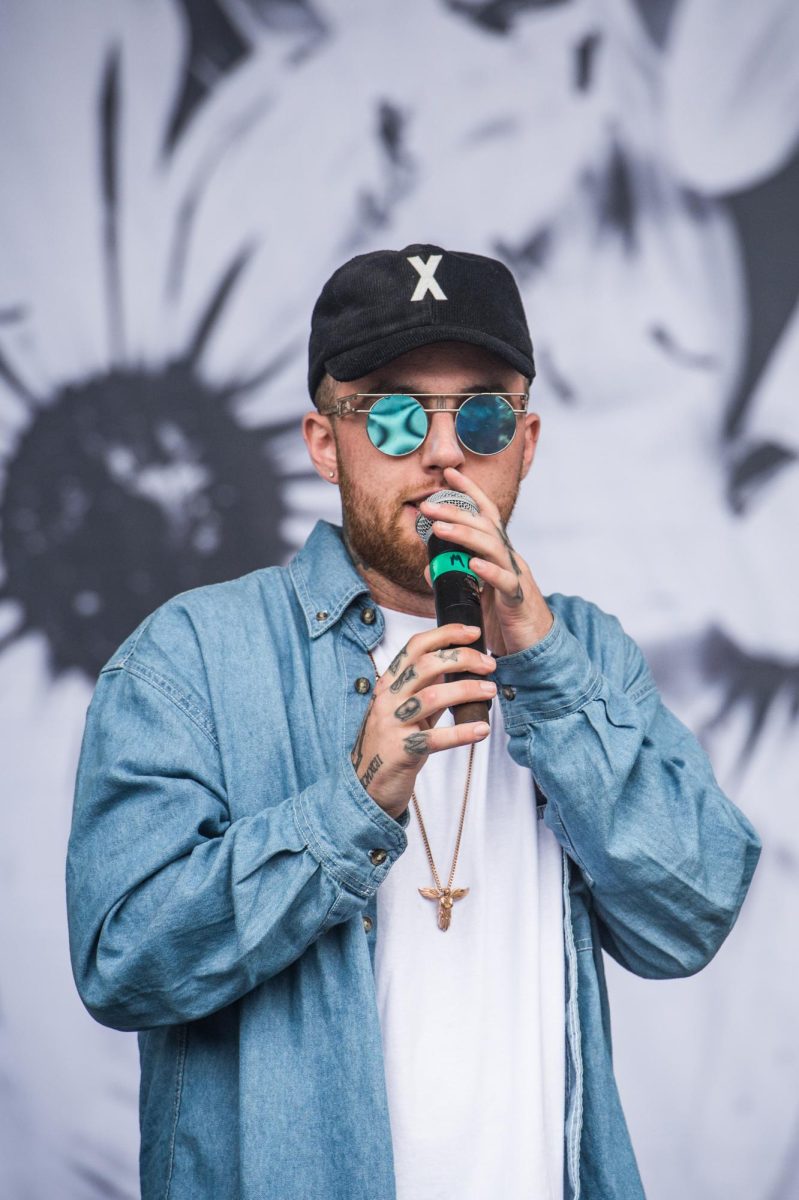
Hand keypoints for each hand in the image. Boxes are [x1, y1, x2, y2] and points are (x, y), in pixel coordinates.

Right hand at [350, 623, 495, 819]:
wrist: (366, 785)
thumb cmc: (391, 744)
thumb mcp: (405, 709)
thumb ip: (426, 687)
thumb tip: (457, 665)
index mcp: (389, 684)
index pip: (415, 647)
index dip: (446, 634)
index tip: (473, 633)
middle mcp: (388, 699)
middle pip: (426, 665)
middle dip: (463, 659)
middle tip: (489, 665)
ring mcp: (392, 724)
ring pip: (432, 697)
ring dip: (467, 690)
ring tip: (490, 691)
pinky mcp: (402, 751)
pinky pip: (435, 738)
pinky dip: (462, 732)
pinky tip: (482, 730)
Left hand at [418, 466, 553, 657]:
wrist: (536, 647)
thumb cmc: (505, 618)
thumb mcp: (475, 595)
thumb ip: (454, 579)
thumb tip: (429, 568)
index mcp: (499, 554)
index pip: (485, 515)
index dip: (469, 493)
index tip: (449, 475)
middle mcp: (509, 558)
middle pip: (485, 526)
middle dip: (456, 512)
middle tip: (428, 505)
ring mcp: (516, 577)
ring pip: (492, 548)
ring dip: (465, 536)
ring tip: (440, 529)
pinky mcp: (518, 600)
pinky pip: (505, 582)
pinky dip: (489, 572)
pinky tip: (474, 565)